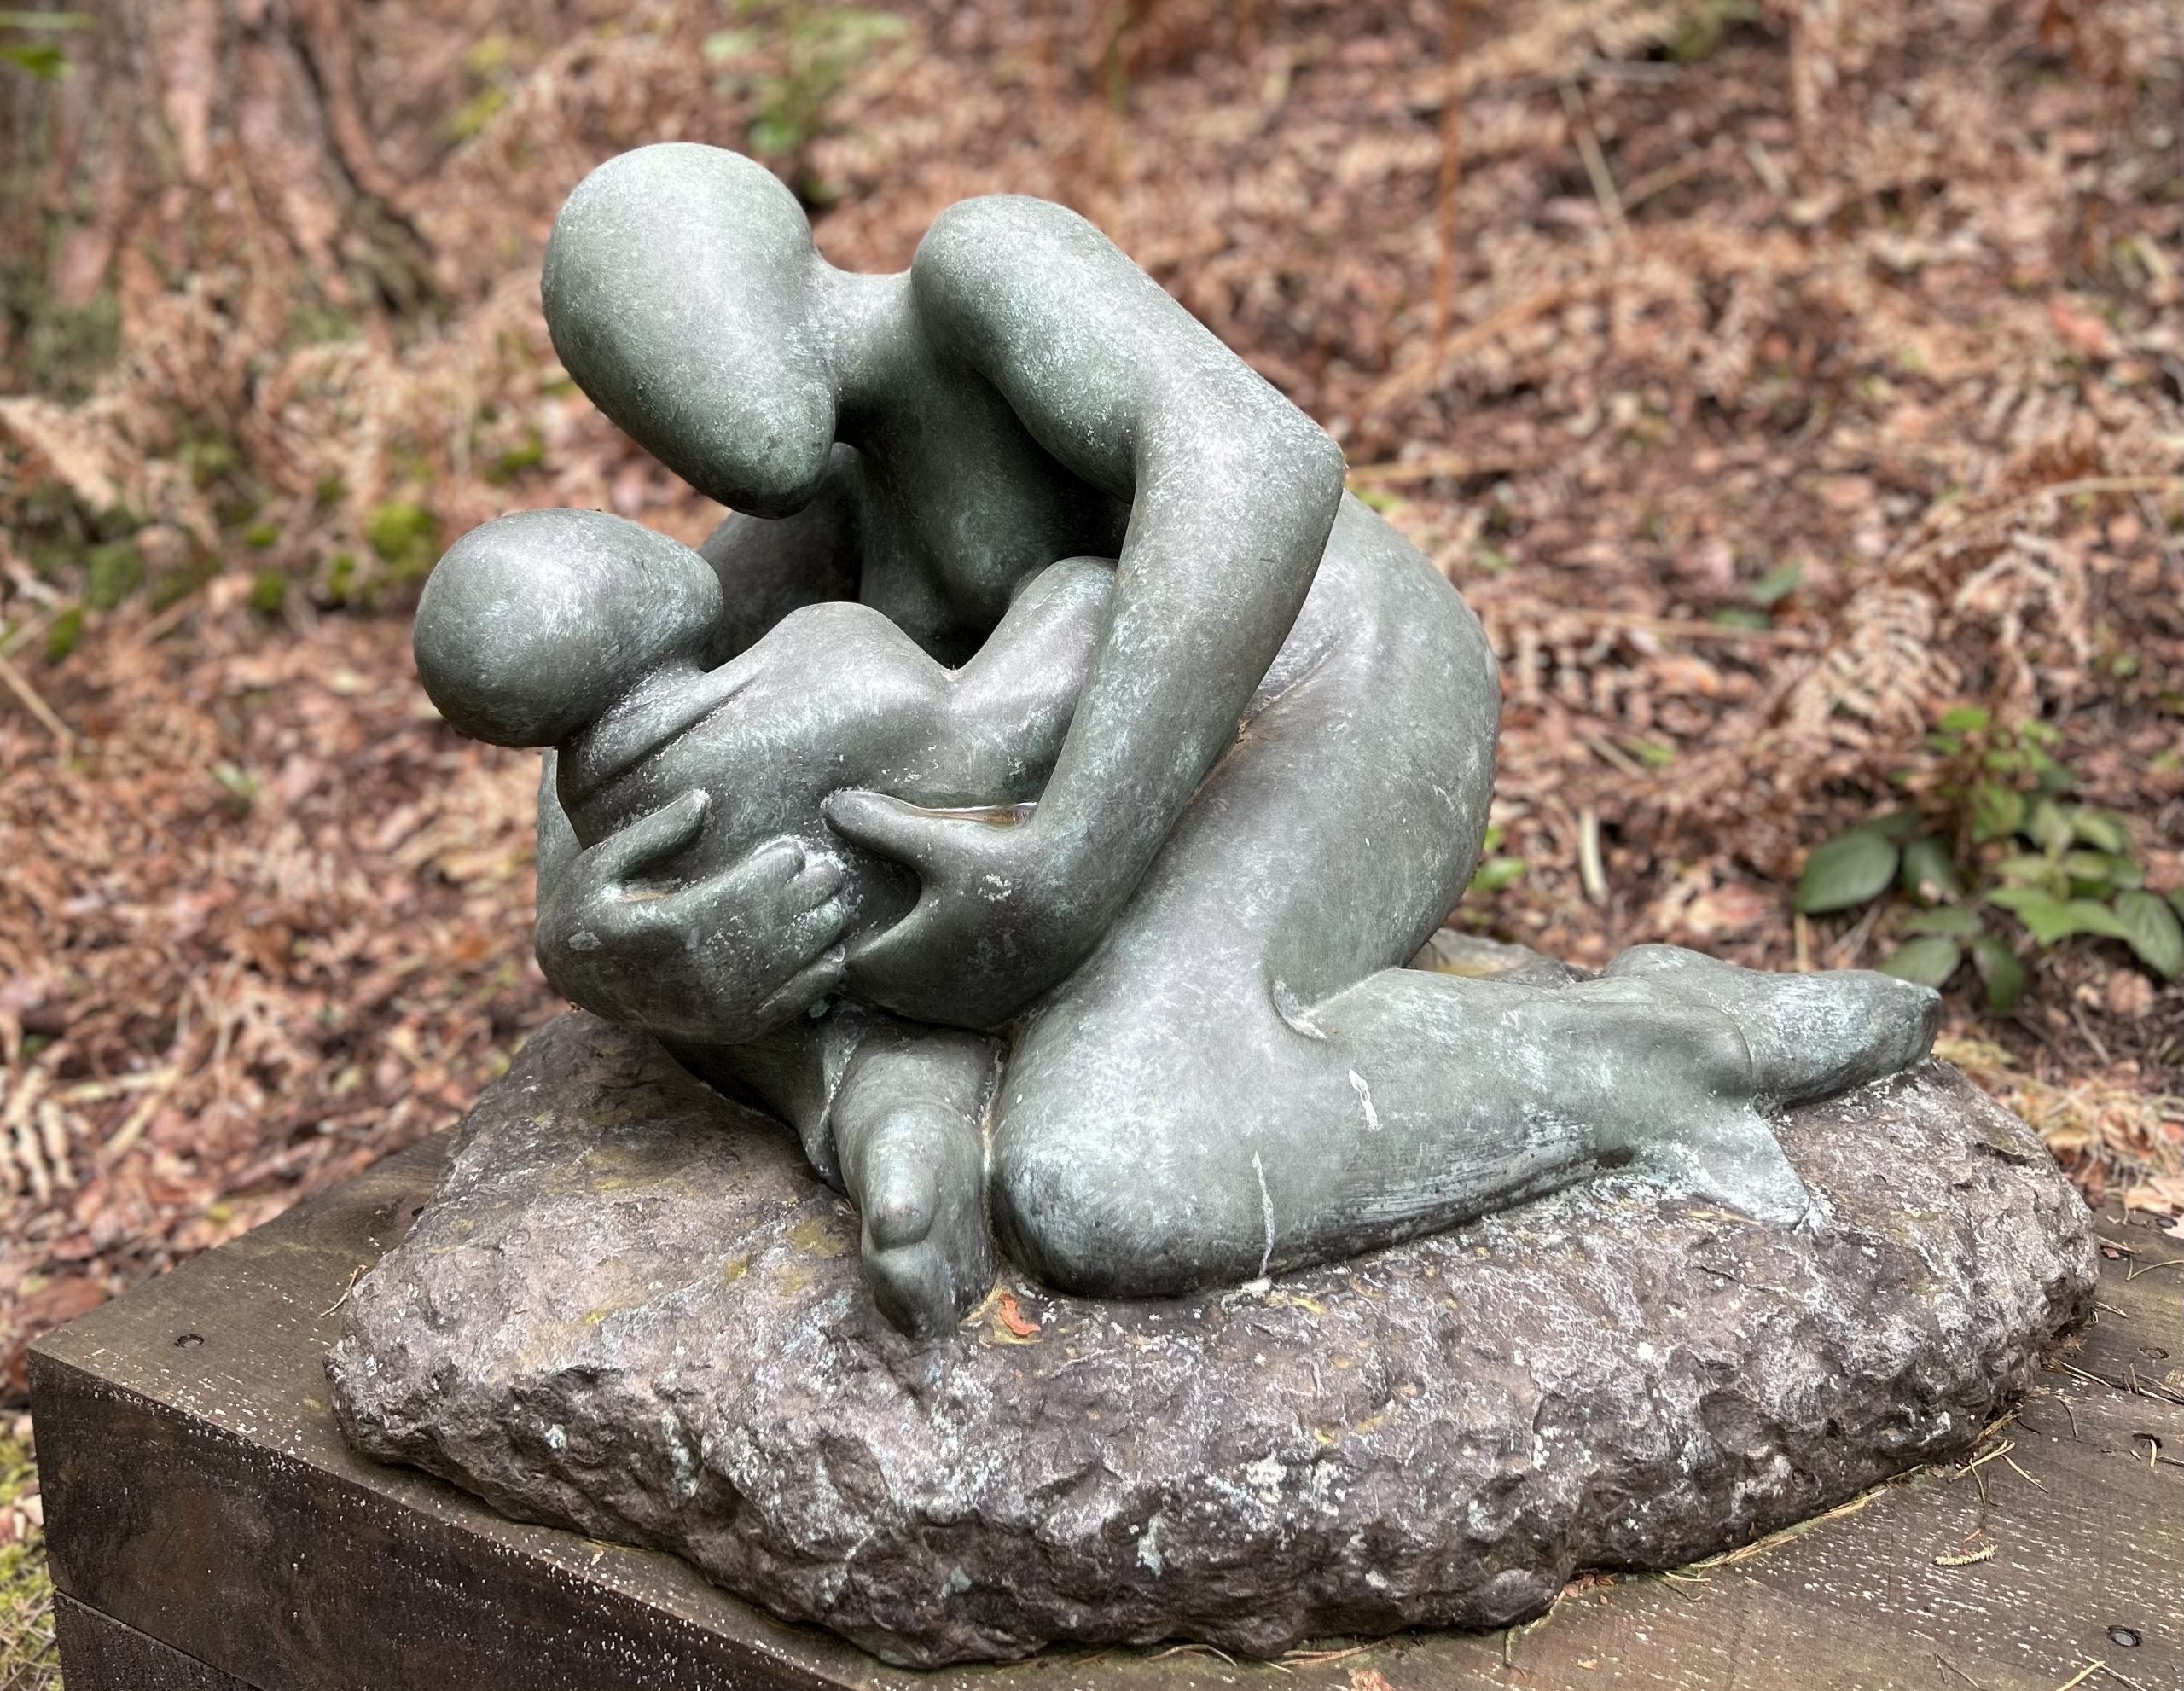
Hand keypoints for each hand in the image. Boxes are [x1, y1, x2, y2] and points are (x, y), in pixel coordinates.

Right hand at [536, 792, 847, 1042]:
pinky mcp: (729, 1029)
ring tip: (835, 902)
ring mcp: (714, 1009)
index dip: (771, 873)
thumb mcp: (600, 864)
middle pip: (769, 930)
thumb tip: (702, 799)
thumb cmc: (590, 911)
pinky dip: (815, 982)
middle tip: (829, 870)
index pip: (735, 898)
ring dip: (817, 934)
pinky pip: (784, 1007)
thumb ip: (653, 833)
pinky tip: (834, 955)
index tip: (791, 850)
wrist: (579, 982)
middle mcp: (695, 976)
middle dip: (805, 898)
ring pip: (784, 968)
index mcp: (665, 931)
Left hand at [821, 791, 1099, 1027]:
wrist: (1074, 887)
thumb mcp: (934, 841)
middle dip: (872, 965)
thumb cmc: (998, 860)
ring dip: (907, 981)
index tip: (847, 920)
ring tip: (912, 941)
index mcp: (902, 961)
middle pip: (878, 992)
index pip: (847, 971)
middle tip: (873, 928)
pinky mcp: (996, 1014)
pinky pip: (951, 1013)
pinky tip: (954, 954)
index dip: (842, 947)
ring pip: (914, 1005)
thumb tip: (832, 808)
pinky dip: (943, 991)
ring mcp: (963, 1010)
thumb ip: (879, 828)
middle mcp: (929, 996)